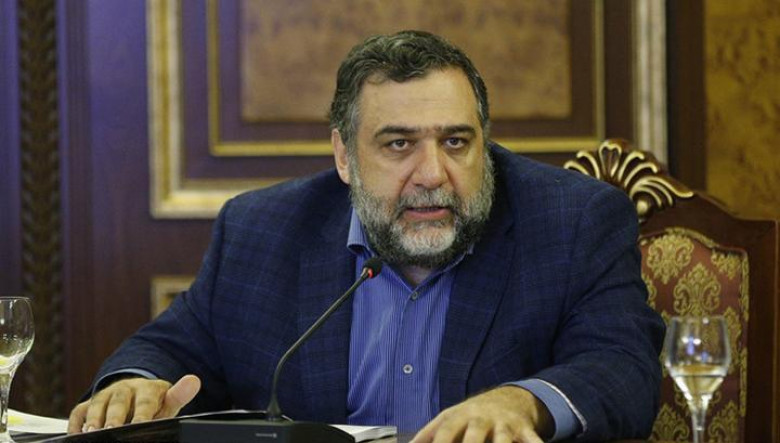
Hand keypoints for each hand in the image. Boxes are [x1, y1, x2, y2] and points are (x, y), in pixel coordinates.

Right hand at [67, 374, 200, 433]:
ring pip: (97, 404)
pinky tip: (76, 434)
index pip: (146, 401)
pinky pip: (80, 411)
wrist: (138, 395)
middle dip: (114, 417)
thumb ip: (180, 394)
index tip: (141, 424)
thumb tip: (194, 380)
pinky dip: (76, 422)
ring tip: (91, 433)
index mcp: (147, 389)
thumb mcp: (169, 401)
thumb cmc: (155, 404)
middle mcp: (125, 389)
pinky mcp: (90, 403)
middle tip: (111, 430)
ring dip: (93, 419)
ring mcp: (106, 395)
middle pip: (118, 402)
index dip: (143, 413)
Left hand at [411, 386, 552, 442]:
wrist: (510, 398)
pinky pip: (533, 441)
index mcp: (461, 416)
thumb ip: (429, 433)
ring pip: (503, 440)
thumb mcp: (450, 418)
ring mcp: (505, 425)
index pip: (446, 431)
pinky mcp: (526, 431)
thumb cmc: (473, 415)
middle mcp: (483, 420)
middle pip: (474, 436)